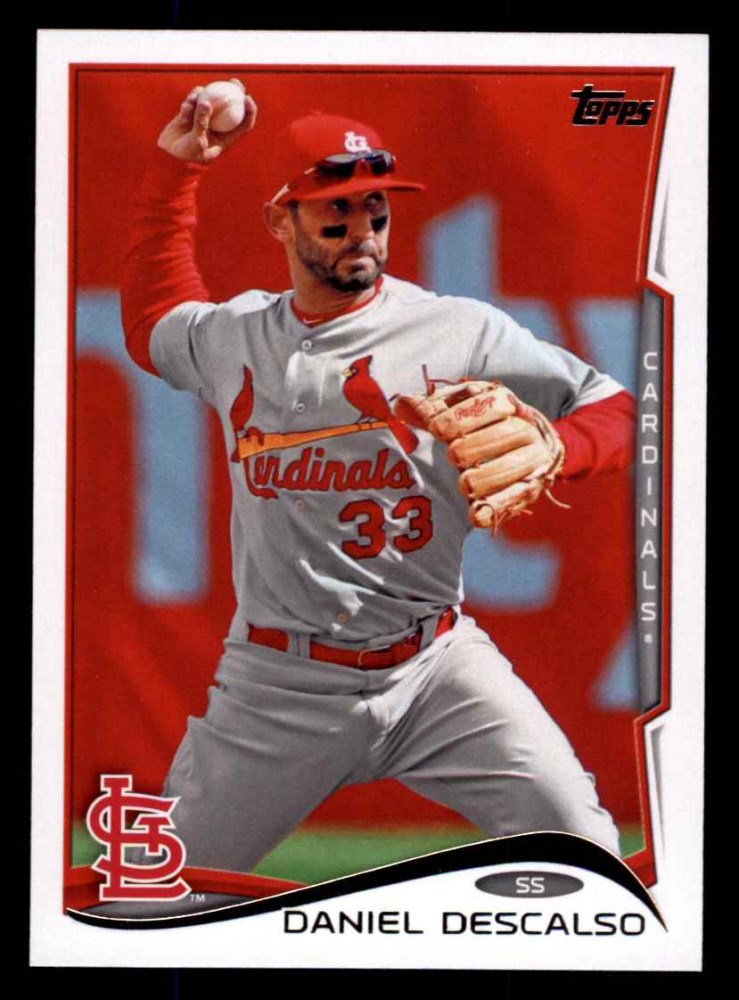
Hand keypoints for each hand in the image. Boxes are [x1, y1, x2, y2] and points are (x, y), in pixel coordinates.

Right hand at [157, 80, 257, 163]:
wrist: (169, 153)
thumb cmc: (187, 153)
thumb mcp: (196, 141)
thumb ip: (201, 122)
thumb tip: (206, 102)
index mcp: (226, 136)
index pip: (244, 123)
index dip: (250, 111)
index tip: (247, 98)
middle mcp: (218, 125)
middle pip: (231, 105)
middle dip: (235, 91)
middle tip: (234, 82)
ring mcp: (205, 116)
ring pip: (210, 98)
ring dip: (202, 96)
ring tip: (192, 102)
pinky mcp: (192, 111)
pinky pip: (194, 100)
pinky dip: (189, 103)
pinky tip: (184, 111)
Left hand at [395, 380, 566, 531]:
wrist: (528, 449)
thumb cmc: (482, 427)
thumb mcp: (458, 412)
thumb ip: (431, 409)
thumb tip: (401, 404)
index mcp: (506, 404)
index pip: (492, 403)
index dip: (463, 416)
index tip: (436, 428)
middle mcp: (526, 429)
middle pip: (507, 434)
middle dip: (475, 446)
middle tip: (452, 456)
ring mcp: (533, 459)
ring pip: (514, 466)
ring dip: (486, 477)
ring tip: (464, 484)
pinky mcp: (531, 487)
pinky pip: (517, 497)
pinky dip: (495, 507)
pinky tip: (474, 515)